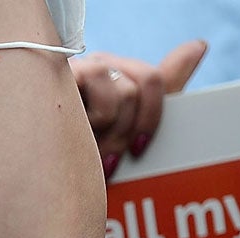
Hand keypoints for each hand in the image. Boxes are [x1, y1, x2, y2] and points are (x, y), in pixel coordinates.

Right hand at [72, 39, 207, 176]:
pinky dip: (93, 116)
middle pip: (137, 88)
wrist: (40, 191)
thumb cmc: (79, 165)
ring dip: (109, 131)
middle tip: (105, 158)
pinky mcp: (59, 73)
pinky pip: (98, 77)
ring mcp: (75, 72)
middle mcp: (94, 71)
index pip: (151, 81)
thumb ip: (162, 89)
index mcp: (113, 81)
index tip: (139, 150)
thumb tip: (199, 43)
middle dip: (126, 132)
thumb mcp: (125, 133)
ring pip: (121, 88)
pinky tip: (72, 135)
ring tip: (86, 151)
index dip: (153, 117)